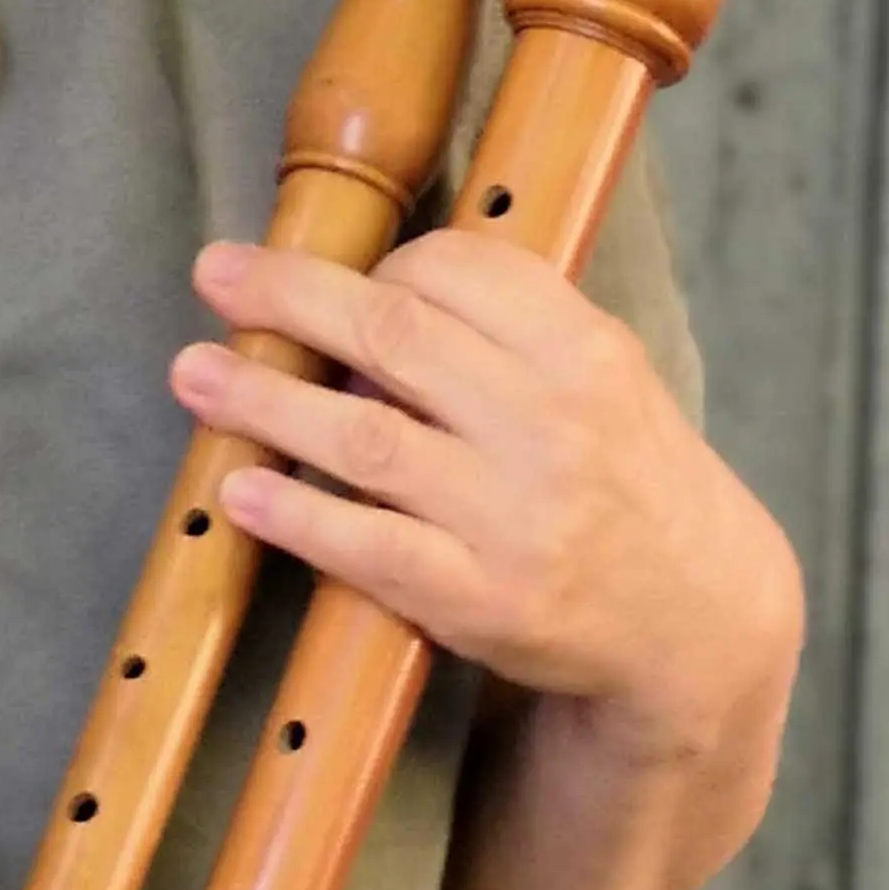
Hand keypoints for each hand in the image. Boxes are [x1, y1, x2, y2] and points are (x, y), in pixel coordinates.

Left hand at [169, 230, 802, 762]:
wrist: (697, 623)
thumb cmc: (621, 478)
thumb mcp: (601, 378)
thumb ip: (507, 329)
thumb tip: (362, 290)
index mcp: (584, 353)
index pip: (457, 271)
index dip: (374, 266)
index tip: (323, 282)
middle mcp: (550, 428)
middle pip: (393, 335)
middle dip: (288, 296)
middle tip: (212, 273)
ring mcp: (513, 518)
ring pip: (365, 439)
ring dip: (263, 401)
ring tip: (191, 372)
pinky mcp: (480, 601)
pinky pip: (369, 548)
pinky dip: (296, 515)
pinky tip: (238, 491)